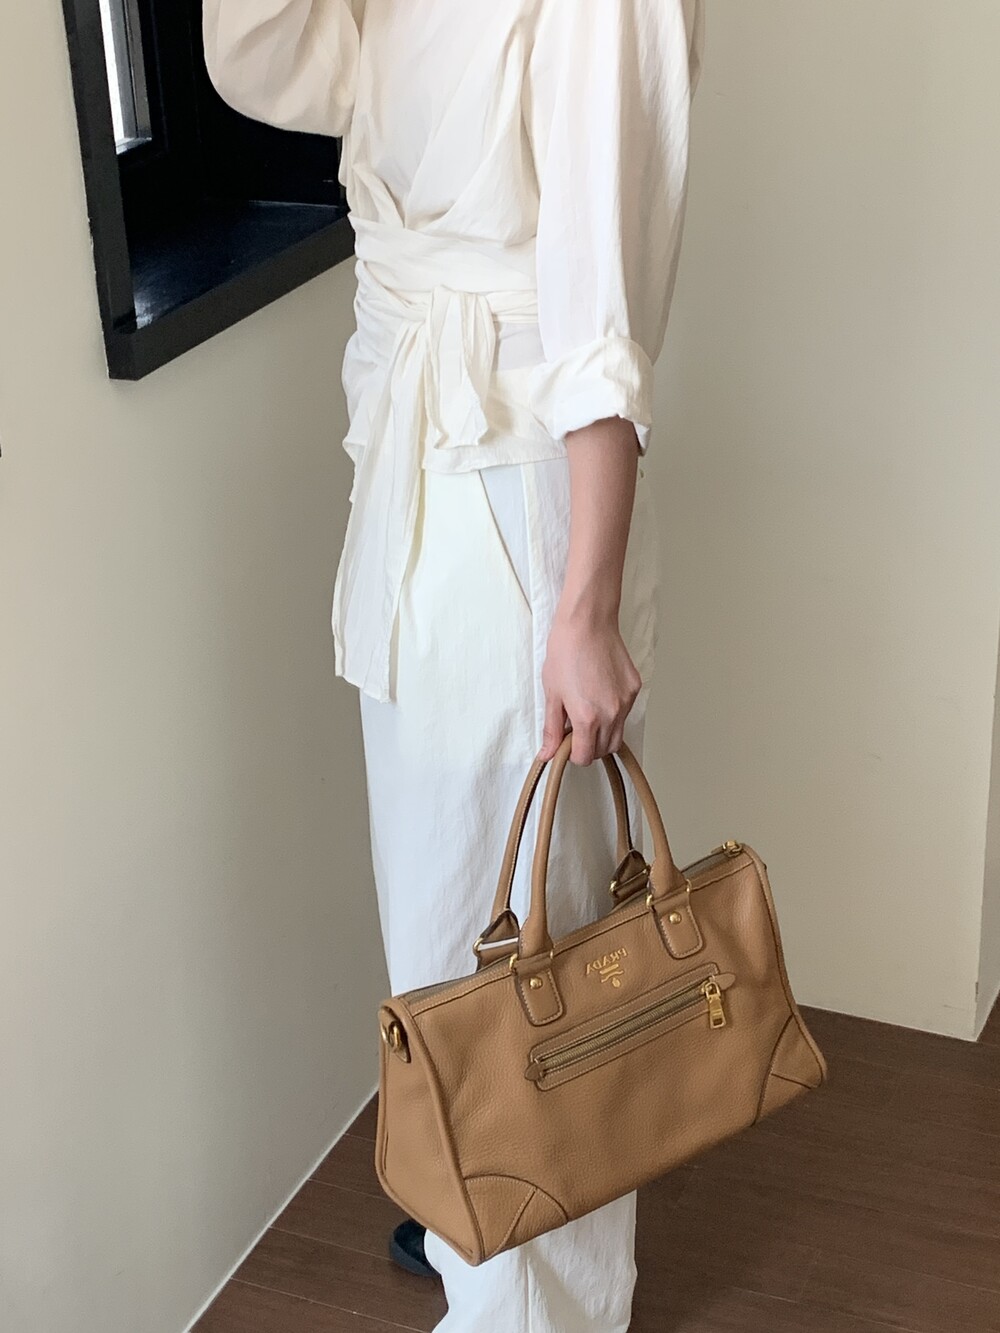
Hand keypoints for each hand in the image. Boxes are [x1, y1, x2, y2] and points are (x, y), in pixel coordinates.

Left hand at [539, 606, 641, 765]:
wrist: (587, 623)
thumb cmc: (565, 652)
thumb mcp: (552, 694)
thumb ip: (552, 729)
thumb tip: (547, 754)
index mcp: (588, 718)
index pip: (584, 757)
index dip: (572, 754)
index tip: (565, 741)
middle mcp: (612, 714)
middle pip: (603, 750)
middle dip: (588, 746)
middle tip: (574, 728)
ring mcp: (626, 702)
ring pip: (618, 734)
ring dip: (603, 733)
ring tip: (588, 712)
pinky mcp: (634, 689)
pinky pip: (625, 713)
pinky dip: (613, 713)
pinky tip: (600, 694)